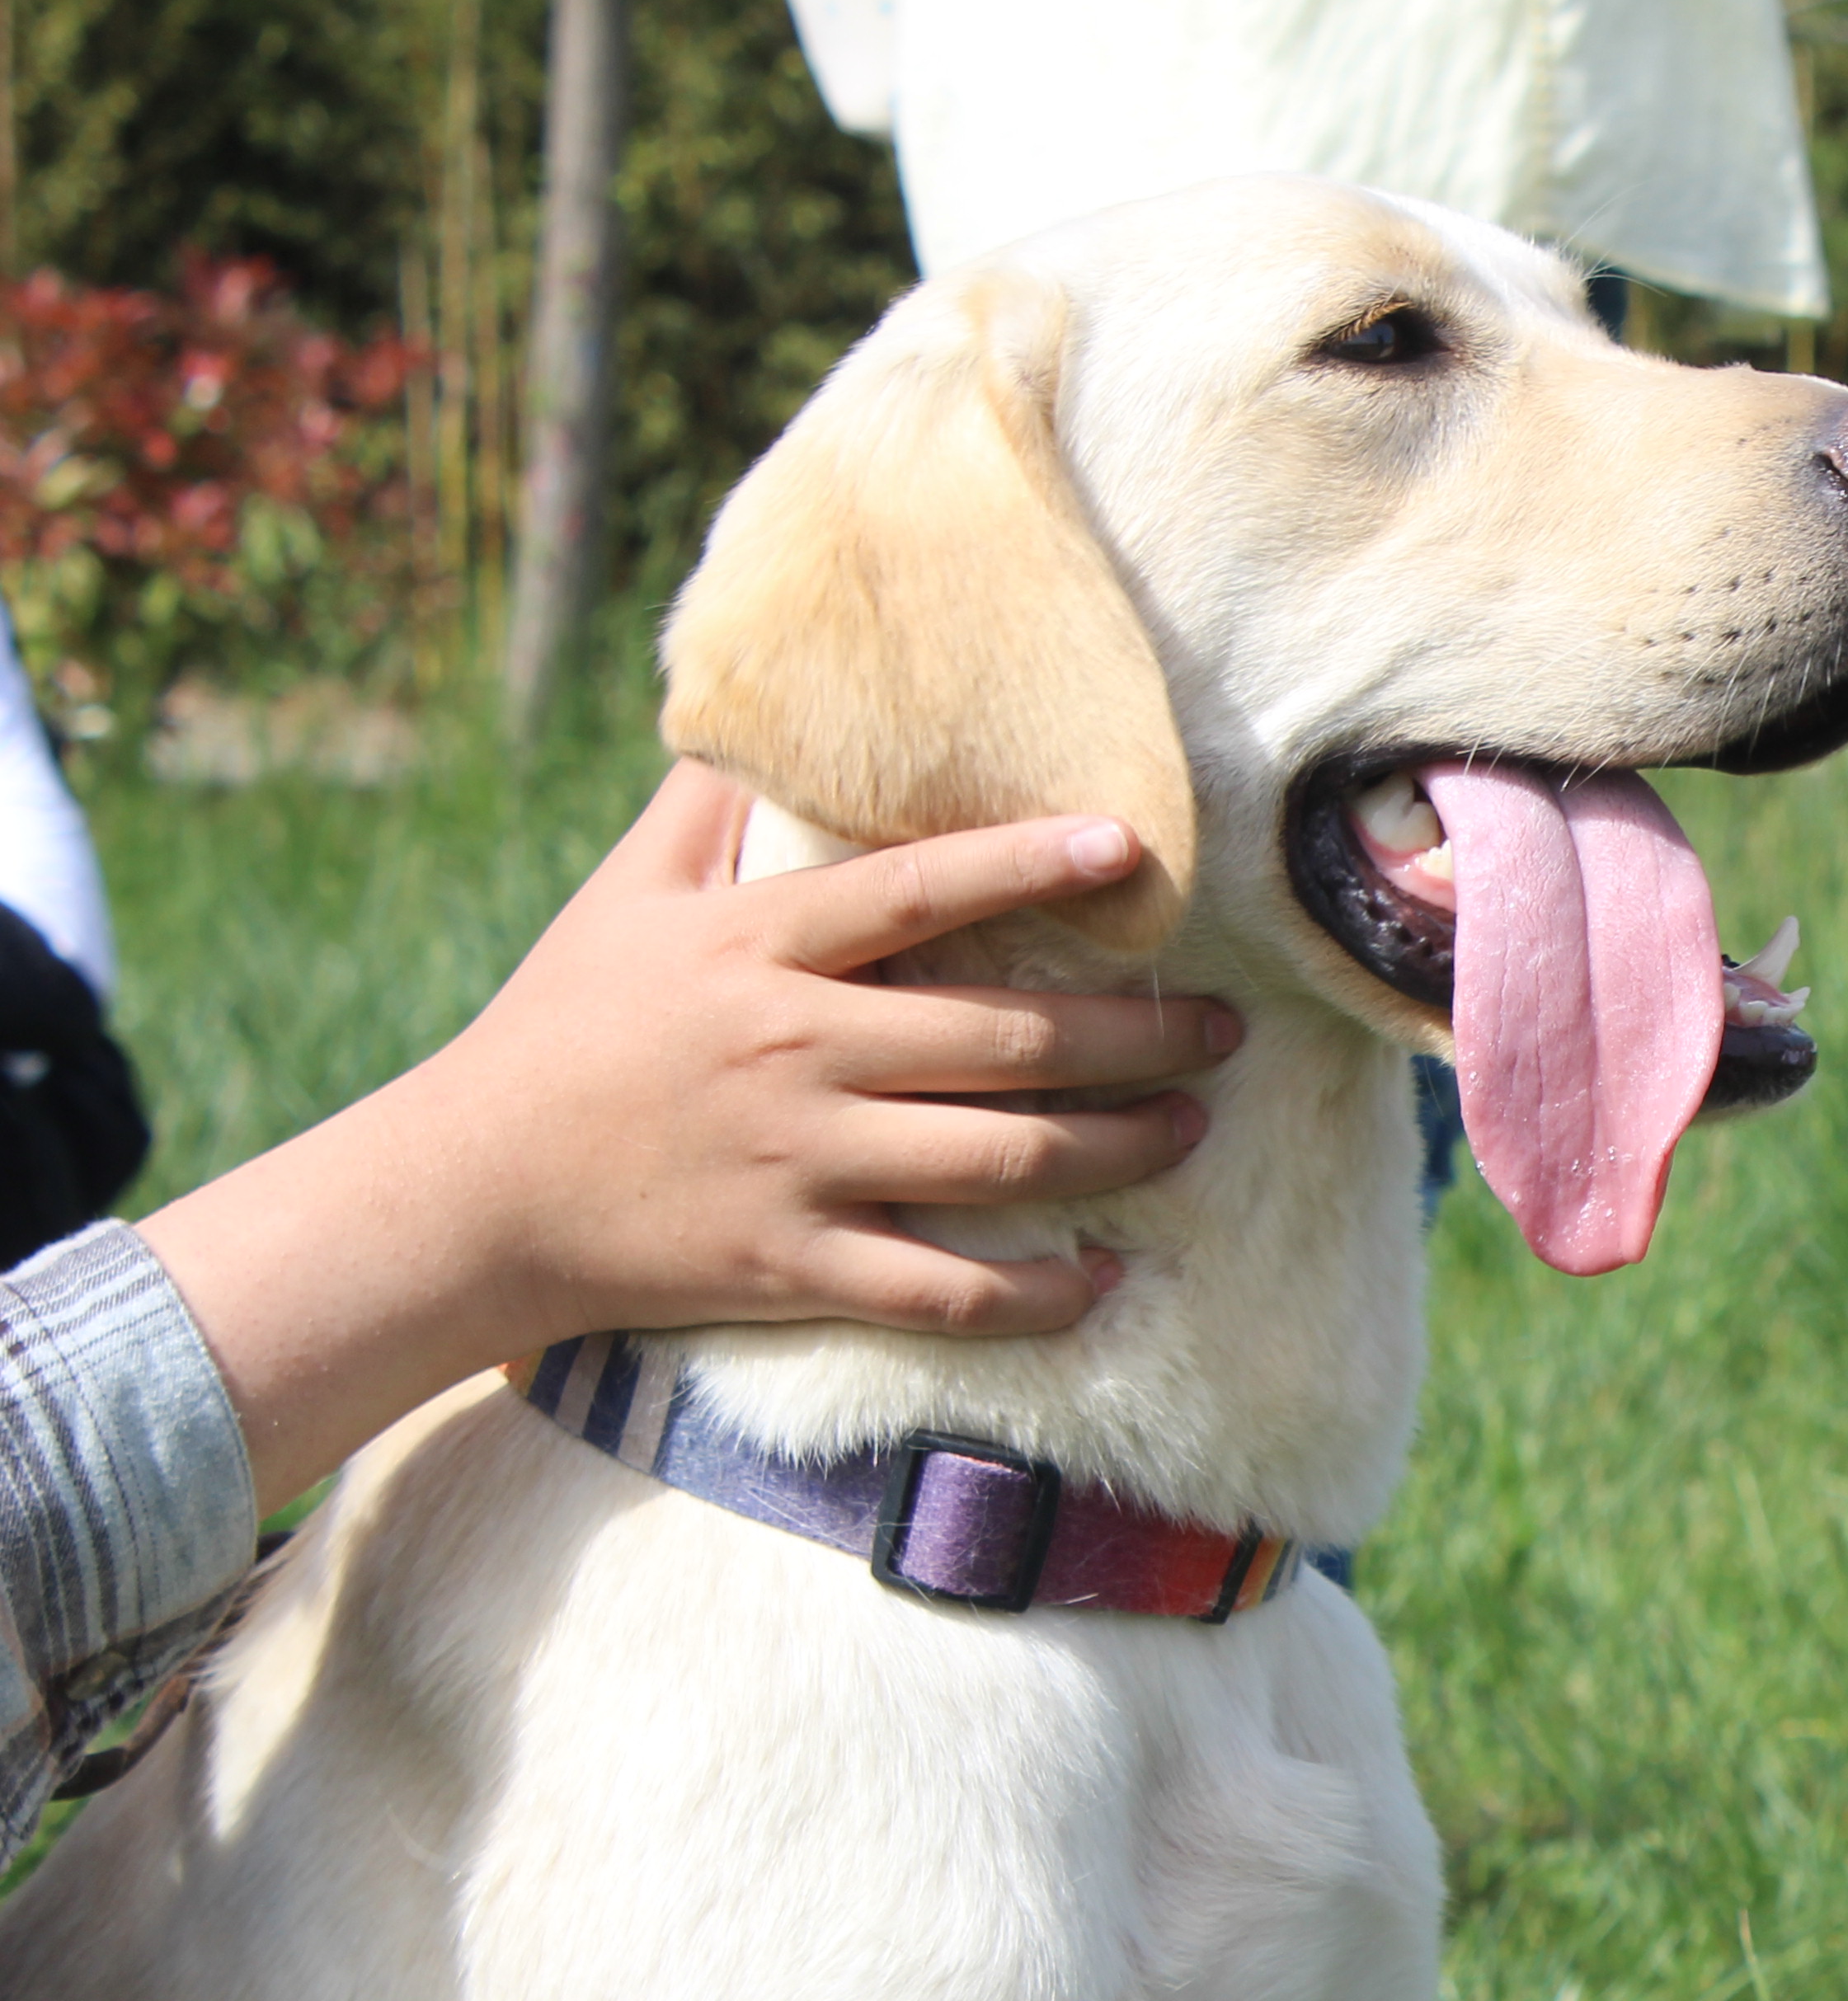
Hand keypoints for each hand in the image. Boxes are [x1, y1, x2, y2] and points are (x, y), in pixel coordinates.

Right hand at [141, 762, 1238, 1505]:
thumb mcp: (623, 899)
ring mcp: (799, 1165)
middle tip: (1226, 1030)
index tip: (1129, 849)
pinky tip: (1107, 1278)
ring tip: (1194, 1129)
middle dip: (1141, 1037)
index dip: (1028, 863)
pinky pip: (948, 1288)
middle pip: (1007, 1042)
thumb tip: (769, 707)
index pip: (916, 889)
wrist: (468, 1195)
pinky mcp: (793, 1265)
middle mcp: (793, 1052)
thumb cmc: (560, 1030)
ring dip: (1122, 1148)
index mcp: (756, 948)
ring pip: (1004, 1161)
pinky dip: (1041, 1292)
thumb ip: (707, 807)